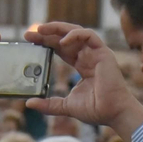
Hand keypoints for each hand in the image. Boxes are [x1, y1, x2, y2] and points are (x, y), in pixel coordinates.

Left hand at [23, 23, 142, 137]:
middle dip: (47, 33)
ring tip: (41, 30)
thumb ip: (49, 104)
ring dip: (58, 28)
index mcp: (82, 65)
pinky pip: (89, 35)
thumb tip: (29, 103)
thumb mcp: (66, 106)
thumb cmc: (96, 109)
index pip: (61, 48)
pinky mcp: (104, 53)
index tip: (30, 41)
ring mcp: (96, 53)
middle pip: (65, 37)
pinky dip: (75, 35)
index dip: (46, 42)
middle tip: (29, 34)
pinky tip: (62, 41)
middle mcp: (88, 56)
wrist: (113, 113)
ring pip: (76, 32)